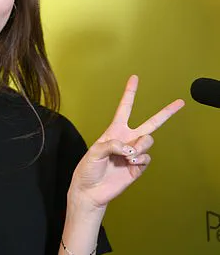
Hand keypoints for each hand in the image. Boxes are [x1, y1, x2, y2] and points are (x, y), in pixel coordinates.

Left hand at [69, 75, 184, 210]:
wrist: (90, 191)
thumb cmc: (88, 169)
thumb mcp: (94, 152)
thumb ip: (113, 144)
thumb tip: (131, 148)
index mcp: (114, 131)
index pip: (124, 108)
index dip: (130, 93)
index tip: (135, 78)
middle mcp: (127, 139)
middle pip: (151, 123)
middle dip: (166, 113)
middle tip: (180, 102)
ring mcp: (134, 153)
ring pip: (148, 141)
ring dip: (140, 147)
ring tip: (128, 155)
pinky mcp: (138, 167)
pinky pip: (146, 158)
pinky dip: (139, 160)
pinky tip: (130, 164)